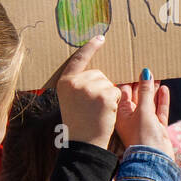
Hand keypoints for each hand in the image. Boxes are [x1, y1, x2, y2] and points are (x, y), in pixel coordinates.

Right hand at [55, 35, 120, 149]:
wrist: (83, 143)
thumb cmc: (79, 125)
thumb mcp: (71, 100)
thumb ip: (78, 85)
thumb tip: (97, 73)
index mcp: (64, 82)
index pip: (78, 59)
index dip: (90, 47)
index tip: (100, 38)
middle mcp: (75, 82)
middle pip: (98, 73)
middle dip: (101, 87)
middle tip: (92, 107)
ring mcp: (90, 87)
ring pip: (109, 83)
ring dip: (108, 95)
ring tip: (97, 111)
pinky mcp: (104, 93)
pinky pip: (116, 91)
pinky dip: (114, 102)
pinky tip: (105, 112)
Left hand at [115, 71, 173, 158]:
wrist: (154, 161)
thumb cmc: (142, 137)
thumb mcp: (143, 110)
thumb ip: (146, 92)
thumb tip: (145, 73)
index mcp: (122, 114)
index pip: (124, 92)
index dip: (128, 79)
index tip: (132, 66)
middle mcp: (132, 117)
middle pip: (137, 96)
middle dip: (142, 83)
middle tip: (146, 67)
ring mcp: (145, 122)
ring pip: (149, 102)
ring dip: (152, 89)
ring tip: (157, 74)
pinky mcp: (157, 127)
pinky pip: (159, 110)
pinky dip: (161, 100)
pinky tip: (163, 88)